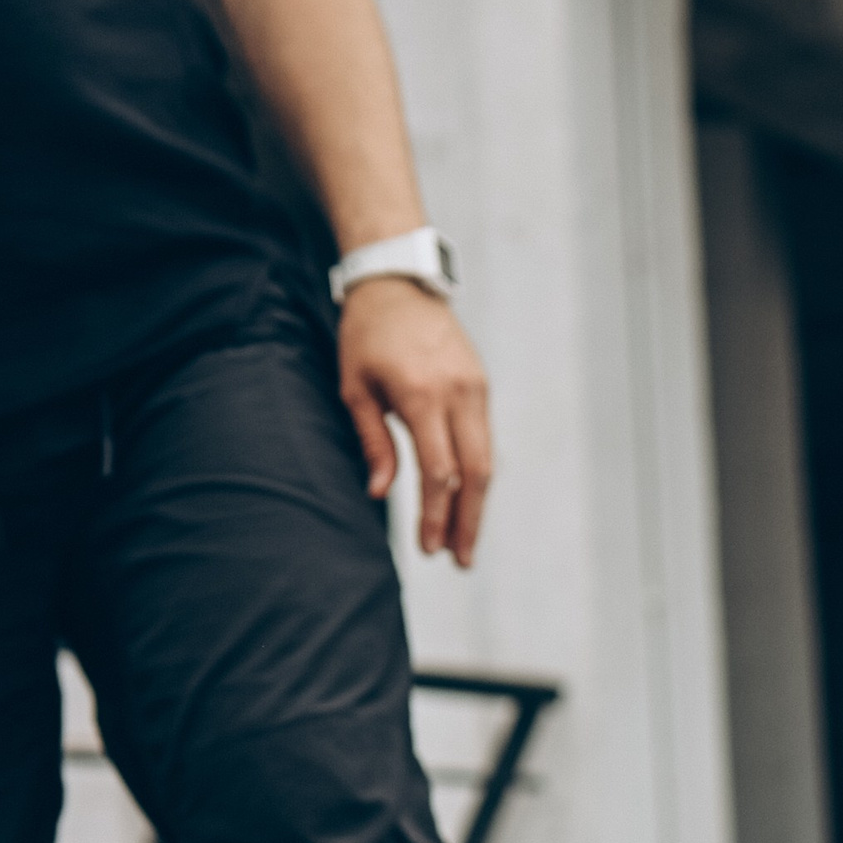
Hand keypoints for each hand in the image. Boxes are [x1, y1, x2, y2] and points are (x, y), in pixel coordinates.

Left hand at [337, 281, 492, 566]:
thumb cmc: (366, 335)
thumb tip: (381, 493)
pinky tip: (467, 500)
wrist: (398, 280)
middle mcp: (457, 393)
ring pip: (487, 459)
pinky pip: (484, 438)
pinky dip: (477, 474)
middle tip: (460, 561)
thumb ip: (373, 441)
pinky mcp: (480, 384)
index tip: (429, 549)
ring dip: (477, 504)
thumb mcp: (356, 388)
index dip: (436, 516)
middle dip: (468, 522)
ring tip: (466, 542)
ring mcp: (475, 387)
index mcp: (422, 396)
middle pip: (475, 474)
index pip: (440, 472)